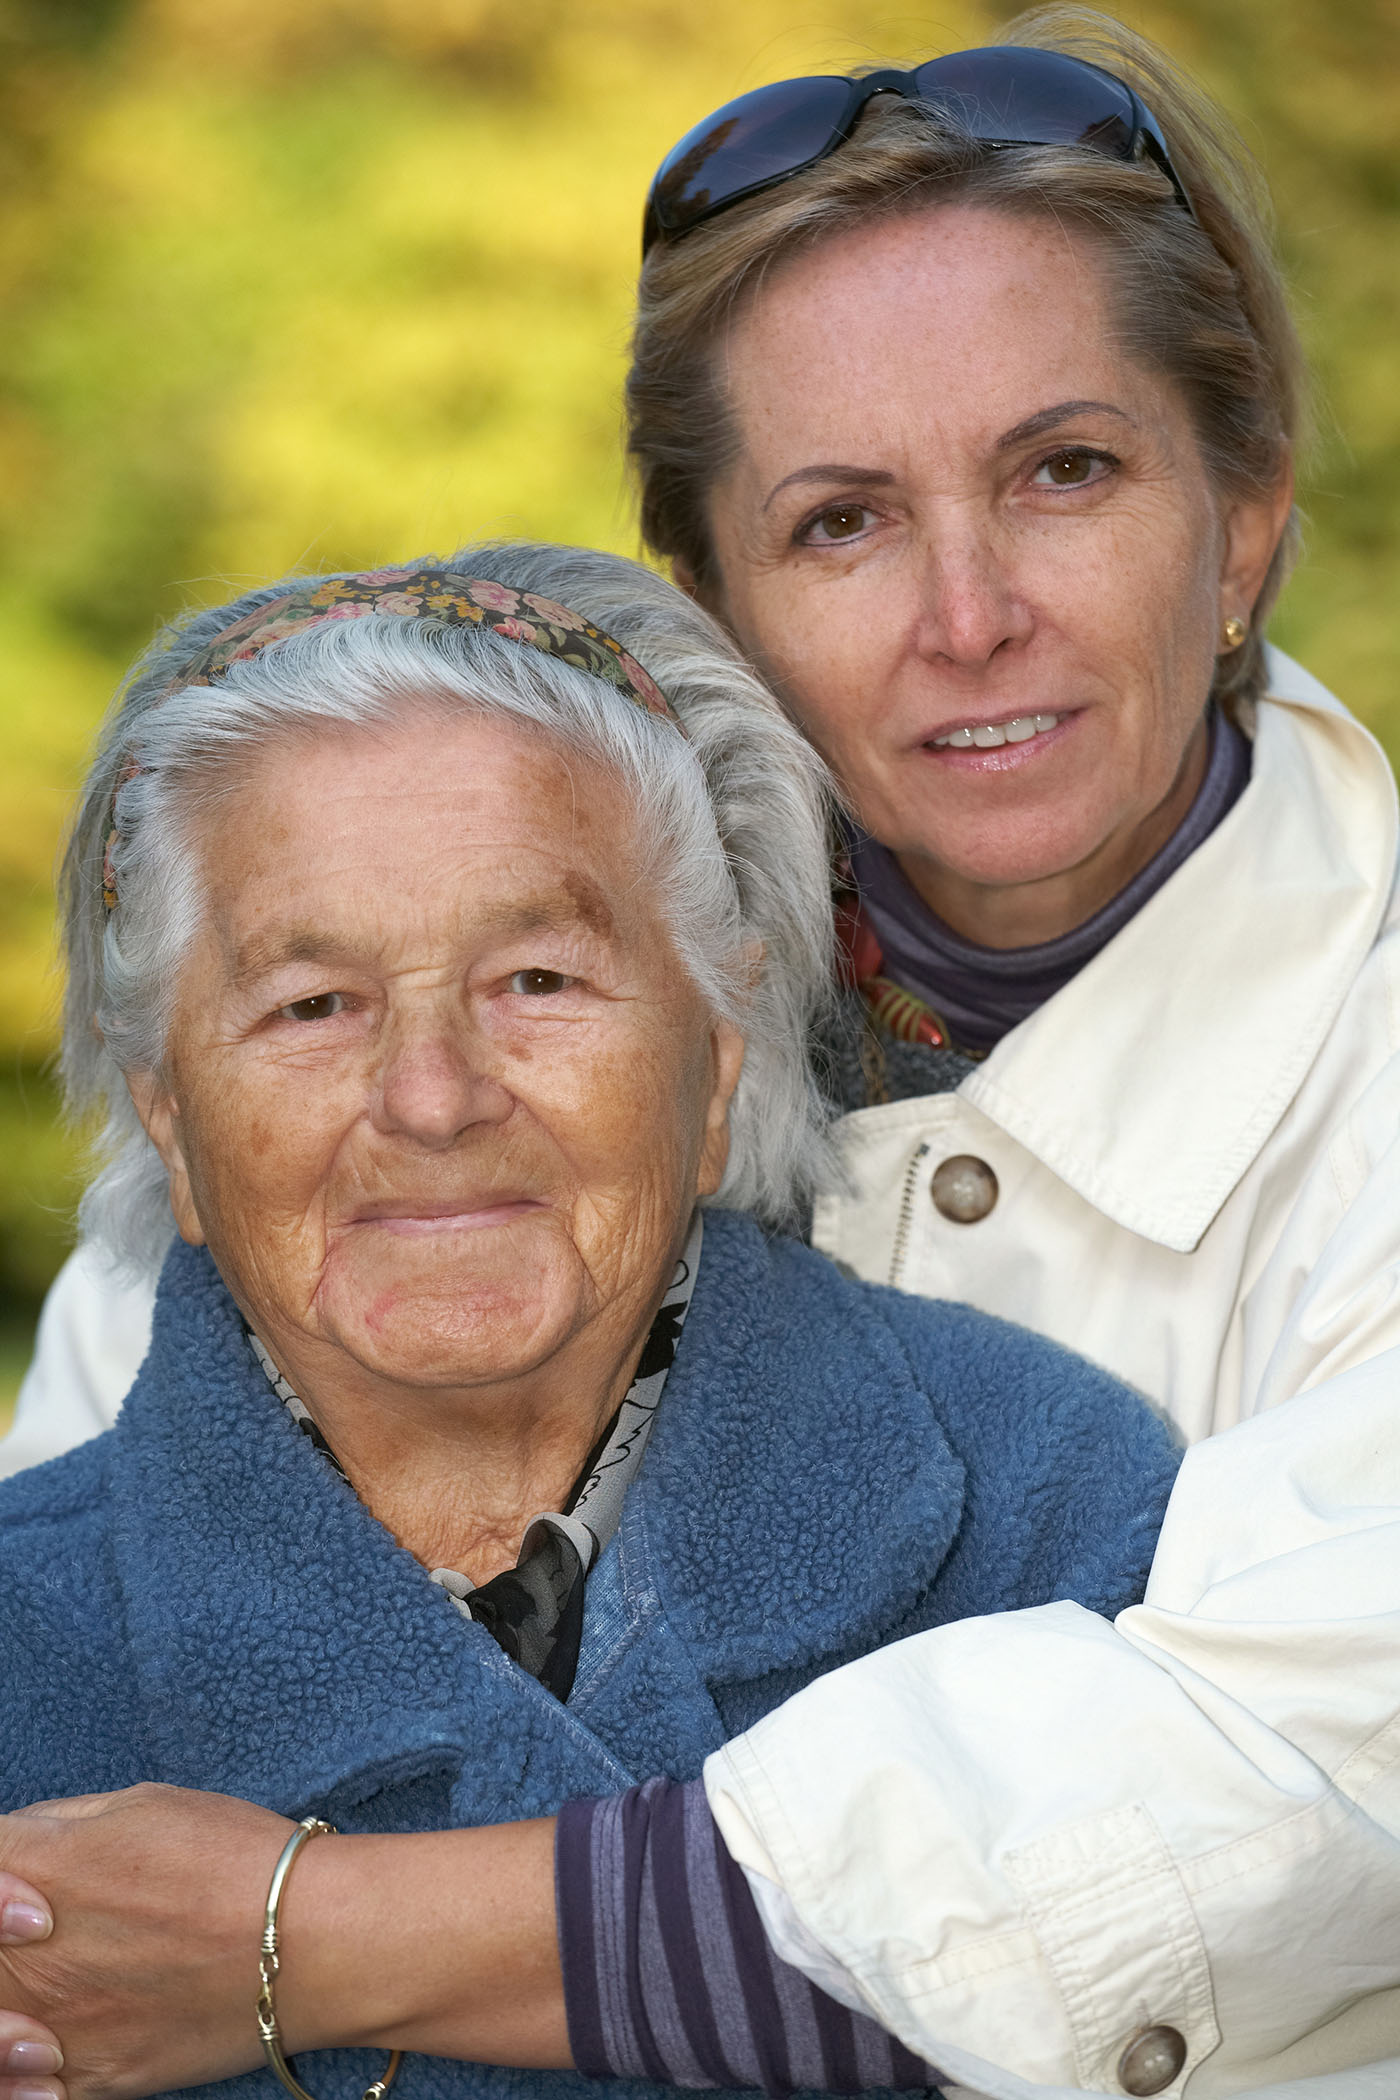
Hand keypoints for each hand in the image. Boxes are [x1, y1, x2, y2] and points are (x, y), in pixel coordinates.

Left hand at [0, 1784, 568, 2098]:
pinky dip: (25, 2066)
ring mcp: (51, 2028)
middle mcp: (26, 1958)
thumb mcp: (138, 1806)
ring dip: (10, 2005)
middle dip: (6, 1941)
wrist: (311, 1944)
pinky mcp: (87, 2082)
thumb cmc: (233, 1859)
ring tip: (44, 1988)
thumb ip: (54, 1829)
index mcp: (36, 1871)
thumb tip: (14, 1848)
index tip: (24, 1892)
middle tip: (47, 1929)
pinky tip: (51, 2039)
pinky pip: (22, 2087)